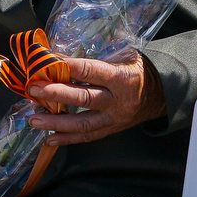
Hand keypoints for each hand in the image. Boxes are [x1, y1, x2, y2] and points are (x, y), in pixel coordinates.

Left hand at [21, 53, 165, 145]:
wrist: (162, 94)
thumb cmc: (138, 70)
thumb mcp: (124, 57)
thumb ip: (96, 59)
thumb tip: (60, 57)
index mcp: (122, 78)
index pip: (92, 71)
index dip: (69, 67)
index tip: (47, 61)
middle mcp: (118, 100)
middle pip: (84, 98)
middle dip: (56, 94)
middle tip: (34, 89)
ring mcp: (114, 118)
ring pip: (83, 123)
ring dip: (55, 122)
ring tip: (34, 119)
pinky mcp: (111, 129)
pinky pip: (88, 136)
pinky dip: (67, 139)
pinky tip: (49, 138)